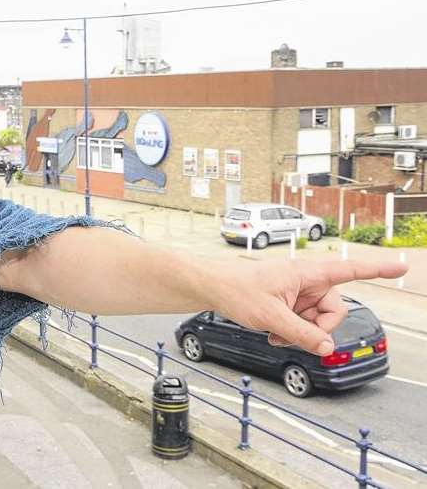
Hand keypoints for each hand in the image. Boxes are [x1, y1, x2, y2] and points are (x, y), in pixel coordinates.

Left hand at [211, 259, 406, 355]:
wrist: (212, 288)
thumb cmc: (236, 291)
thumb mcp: (270, 318)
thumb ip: (302, 334)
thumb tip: (328, 348)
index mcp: (307, 273)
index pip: (350, 270)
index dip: (378, 269)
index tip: (402, 266)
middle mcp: (307, 281)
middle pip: (334, 310)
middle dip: (317, 328)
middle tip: (291, 334)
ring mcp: (298, 292)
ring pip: (318, 320)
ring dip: (301, 332)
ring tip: (275, 333)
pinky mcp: (290, 302)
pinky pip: (304, 323)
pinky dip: (293, 331)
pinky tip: (274, 333)